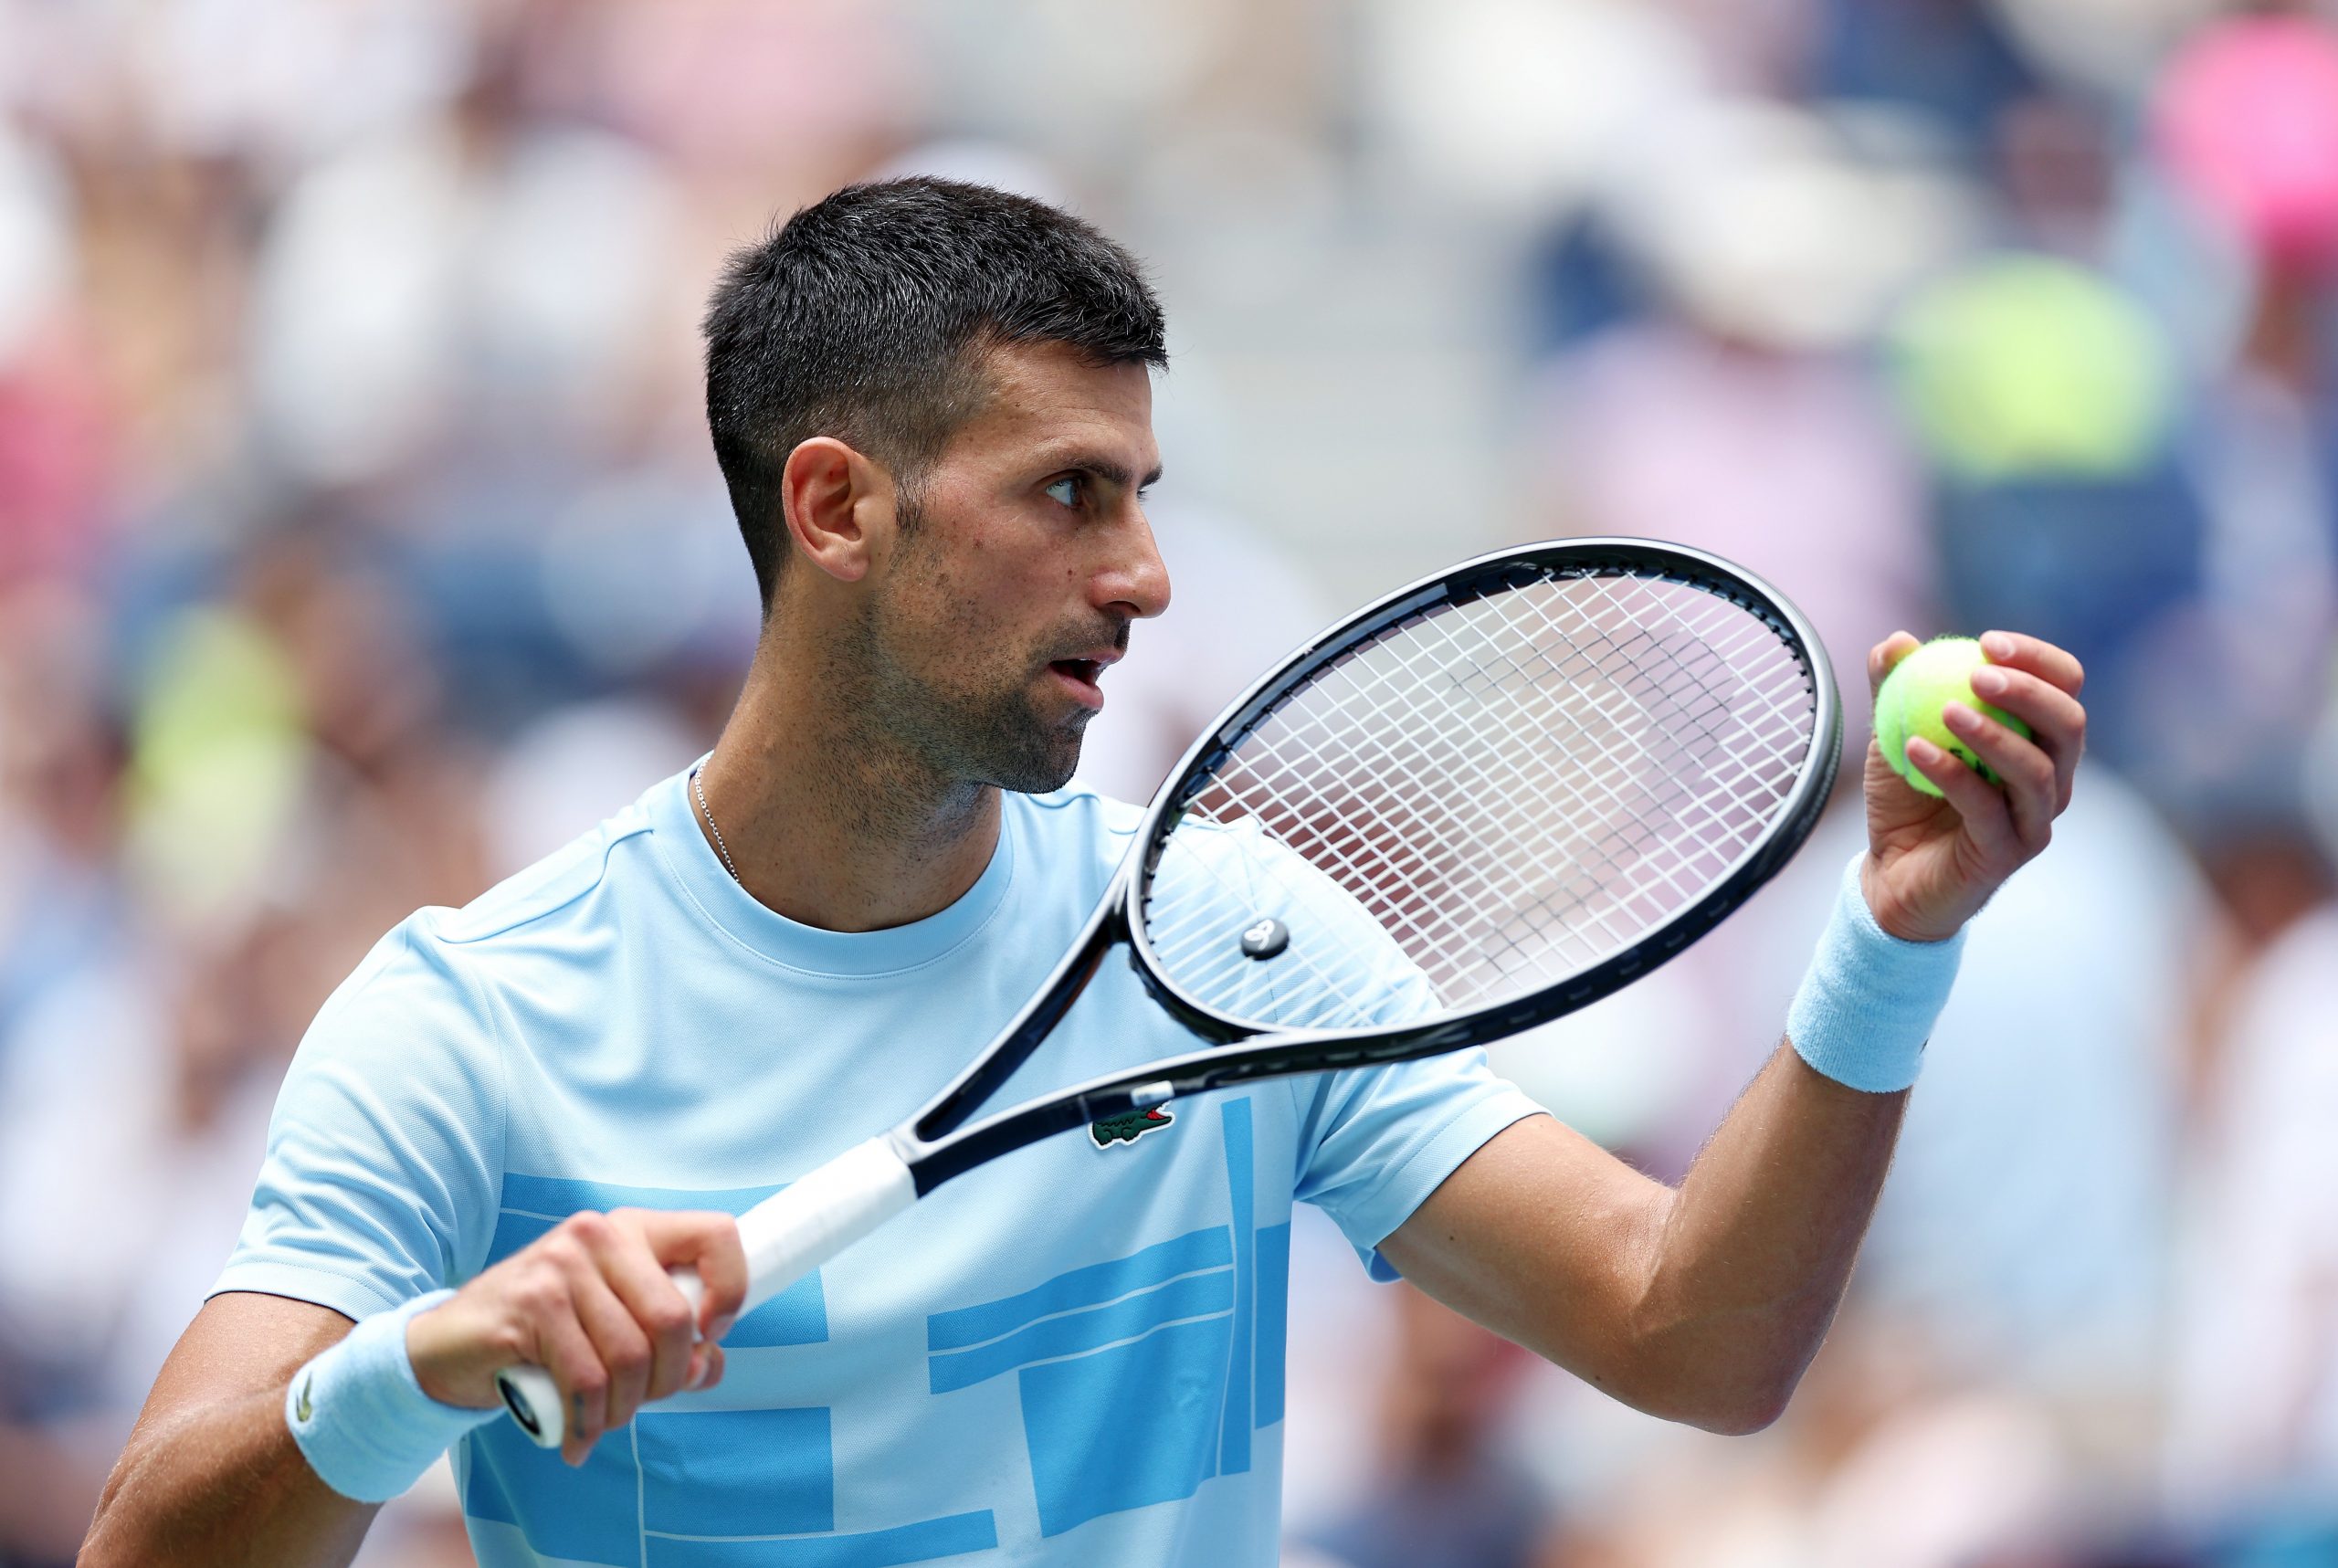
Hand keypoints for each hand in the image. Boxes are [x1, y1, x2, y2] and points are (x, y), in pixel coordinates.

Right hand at [406, 1209, 747, 1465]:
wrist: (449, 1345)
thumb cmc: (544, 1335)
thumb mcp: (613, 1325)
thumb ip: (668, 1341)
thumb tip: (709, 1365)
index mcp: (632, 1230)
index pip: (716, 1234)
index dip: (731, 1290)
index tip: (709, 1337)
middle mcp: (598, 1235)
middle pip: (672, 1319)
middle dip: (667, 1379)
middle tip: (640, 1404)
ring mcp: (560, 1266)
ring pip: (629, 1357)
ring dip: (623, 1410)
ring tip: (602, 1423)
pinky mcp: (528, 1305)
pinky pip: (584, 1380)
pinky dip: (588, 1422)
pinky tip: (577, 1439)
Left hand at [1859, 629, 2085, 943]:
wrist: (1889, 873)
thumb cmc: (1907, 798)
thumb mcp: (1892, 732)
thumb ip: (1895, 688)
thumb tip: (1895, 642)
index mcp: (2037, 739)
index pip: (2063, 687)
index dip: (2037, 660)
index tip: (1987, 643)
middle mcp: (2050, 778)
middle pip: (2068, 724)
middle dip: (2029, 691)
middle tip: (1978, 674)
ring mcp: (2033, 820)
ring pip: (2037, 771)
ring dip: (1994, 734)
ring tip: (1946, 710)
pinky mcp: (2006, 854)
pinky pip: (1988, 809)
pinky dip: (1953, 774)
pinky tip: (1916, 750)